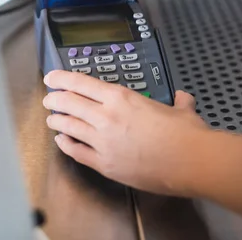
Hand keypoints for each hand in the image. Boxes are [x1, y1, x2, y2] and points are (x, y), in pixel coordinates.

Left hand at [42, 70, 209, 195]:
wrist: (191, 162)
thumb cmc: (185, 134)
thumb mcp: (181, 109)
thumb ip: (178, 102)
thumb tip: (183, 98)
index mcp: (121, 98)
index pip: (81, 83)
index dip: (62, 78)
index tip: (53, 77)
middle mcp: (106, 117)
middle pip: (68, 103)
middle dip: (55, 99)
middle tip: (50, 98)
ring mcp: (103, 142)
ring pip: (68, 127)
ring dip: (57, 121)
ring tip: (52, 118)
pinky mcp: (105, 164)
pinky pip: (77, 153)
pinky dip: (66, 145)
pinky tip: (62, 141)